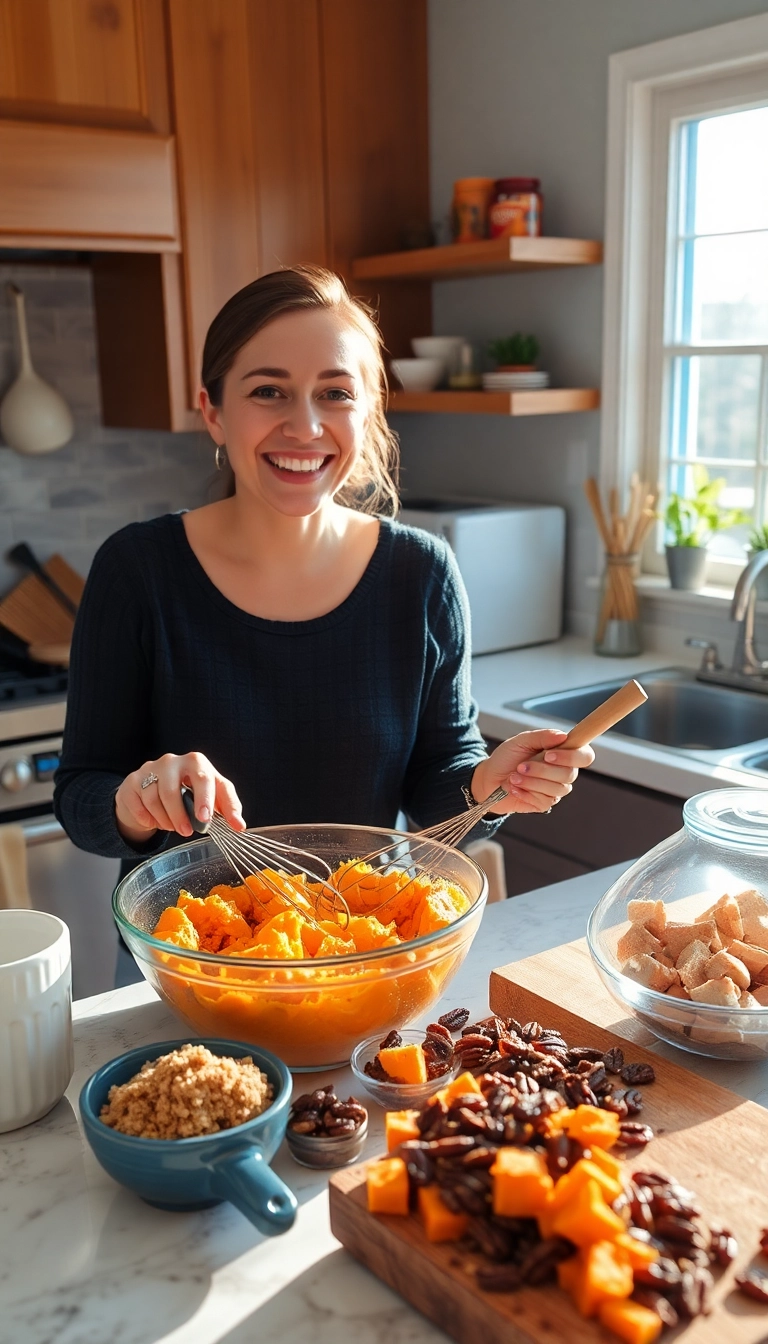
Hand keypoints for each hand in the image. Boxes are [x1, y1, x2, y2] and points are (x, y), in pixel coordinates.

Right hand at [114, 752, 245, 843]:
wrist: (154, 790)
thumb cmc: (189, 792)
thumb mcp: (212, 796)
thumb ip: (227, 808)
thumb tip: (240, 826)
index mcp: (196, 762)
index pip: (204, 778)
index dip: (205, 799)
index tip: (205, 818)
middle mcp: (172, 761)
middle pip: (173, 789)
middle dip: (180, 814)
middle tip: (187, 832)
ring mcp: (149, 769)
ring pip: (154, 800)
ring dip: (165, 820)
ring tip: (173, 826)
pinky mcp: (132, 781)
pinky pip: (139, 805)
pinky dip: (148, 819)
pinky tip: (155, 820)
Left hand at [470, 730, 594, 816]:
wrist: (489, 779)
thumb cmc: (507, 758)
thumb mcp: (521, 741)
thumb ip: (542, 736)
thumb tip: (563, 735)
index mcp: (562, 753)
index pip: (584, 755)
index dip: (572, 756)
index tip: (549, 755)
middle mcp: (563, 772)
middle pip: (570, 774)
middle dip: (542, 770)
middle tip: (521, 766)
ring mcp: (555, 789)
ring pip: (557, 789)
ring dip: (532, 781)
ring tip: (514, 777)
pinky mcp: (545, 804)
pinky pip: (545, 801)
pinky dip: (526, 793)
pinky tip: (515, 788)